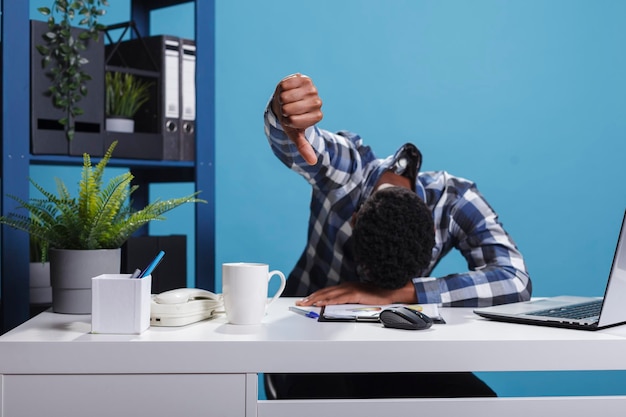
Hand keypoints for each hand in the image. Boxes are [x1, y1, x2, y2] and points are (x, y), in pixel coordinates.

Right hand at [271, 73, 322, 164]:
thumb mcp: (295, 134)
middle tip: (287, 109)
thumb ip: (304, 147)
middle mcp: (317, 102)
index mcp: (317, 116)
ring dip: (281, 100)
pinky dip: (282, 89)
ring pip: (286, 97)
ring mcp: (312, 89)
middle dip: (283, 110)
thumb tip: (313, 163)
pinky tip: (286, 90)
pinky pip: (286, 85)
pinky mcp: (304, 78)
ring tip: (286, 100)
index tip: (290, 119)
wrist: (288, 102)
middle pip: (289, 109)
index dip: (286, 120)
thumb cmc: (290, 119)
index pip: (293, 121)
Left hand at [296, 281, 416, 306]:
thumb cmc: (378, 296)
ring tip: (306, 303)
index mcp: (347, 287)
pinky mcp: (356, 294)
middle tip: (300, 302)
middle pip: (325, 292)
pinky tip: (322, 304)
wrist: (392, 292)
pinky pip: (340, 298)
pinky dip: (329, 301)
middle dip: (311, 297)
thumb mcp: (359, 300)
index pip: (327, 292)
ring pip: (330, 294)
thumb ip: (349, 302)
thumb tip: (337, 308)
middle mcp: (347, 286)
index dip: (315, 295)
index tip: (305, 300)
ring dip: (316, 299)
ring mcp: (351, 289)